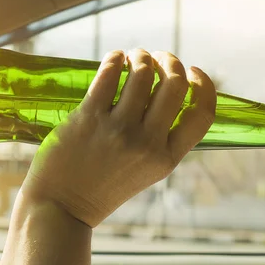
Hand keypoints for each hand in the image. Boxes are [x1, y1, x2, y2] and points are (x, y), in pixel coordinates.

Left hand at [21, 49, 215, 226]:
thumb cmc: (99, 189)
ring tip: (134, 57)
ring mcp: (117, 130)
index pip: (202, 115)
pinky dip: (115, 59)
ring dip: (141, 57)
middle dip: (171, 62)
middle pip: (175, 85)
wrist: (60, 207)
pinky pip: (109, 75)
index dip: (205, 86)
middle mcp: (146, 143)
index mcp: (165, 160)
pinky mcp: (89, 118)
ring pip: (142, 74)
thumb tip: (165, 94)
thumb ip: (158, 142)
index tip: (195, 72)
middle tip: (159, 58)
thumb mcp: (143, 173)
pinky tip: (114, 59)